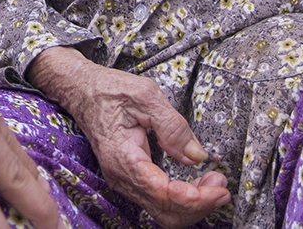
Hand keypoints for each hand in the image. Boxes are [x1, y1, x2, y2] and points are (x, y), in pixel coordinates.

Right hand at [27, 47, 230, 228]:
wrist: (81, 89)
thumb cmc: (107, 90)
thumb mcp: (145, 95)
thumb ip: (173, 126)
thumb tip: (197, 155)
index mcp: (123, 158)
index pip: (163, 194)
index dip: (195, 197)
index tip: (218, 187)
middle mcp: (122, 177)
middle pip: (166, 212)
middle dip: (199, 205)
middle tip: (221, 186)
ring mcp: (125, 180)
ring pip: (164, 210)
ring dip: (194, 203)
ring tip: (214, 183)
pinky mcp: (132, 178)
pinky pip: (160, 200)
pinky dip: (183, 197)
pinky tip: (198, 184)